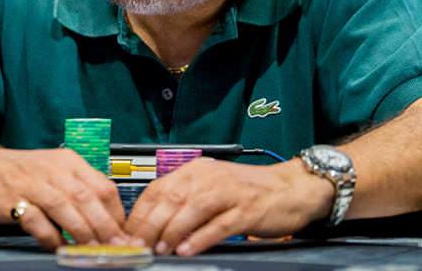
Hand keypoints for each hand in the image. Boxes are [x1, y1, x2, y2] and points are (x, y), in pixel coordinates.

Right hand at [0, 148, 128, 250]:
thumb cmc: (23, 173)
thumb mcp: (57, 171)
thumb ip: (81, 189)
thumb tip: (109, 219)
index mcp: (70, 162)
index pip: (103, 186)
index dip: (116, 213)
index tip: (123, 234)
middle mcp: (55, 170)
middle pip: (88, 198)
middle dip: (105, 226)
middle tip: (116, 247)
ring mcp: (34, 185)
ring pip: (66, 208)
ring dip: (83, 232)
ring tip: (93, 250)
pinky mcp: (14, 201)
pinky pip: (38, 222)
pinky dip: (51, 237)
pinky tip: (59, 248)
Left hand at [125, 157, 331, 255]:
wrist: (291, 187)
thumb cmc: (249, 190)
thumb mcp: (212, 188)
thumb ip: (185, 202)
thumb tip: (155, 227)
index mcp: (196, 170)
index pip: (158, 189)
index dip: (140, 213)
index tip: (129, 233)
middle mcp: (209, 177)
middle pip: (170, 199)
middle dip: (150, 226)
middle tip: (138, 246)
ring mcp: (228, 192)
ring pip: (191, 211)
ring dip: (171, 232)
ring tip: (160, 250)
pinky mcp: (246, 210)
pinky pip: (218, 225)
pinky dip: (200, 238)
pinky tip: (187, 250)